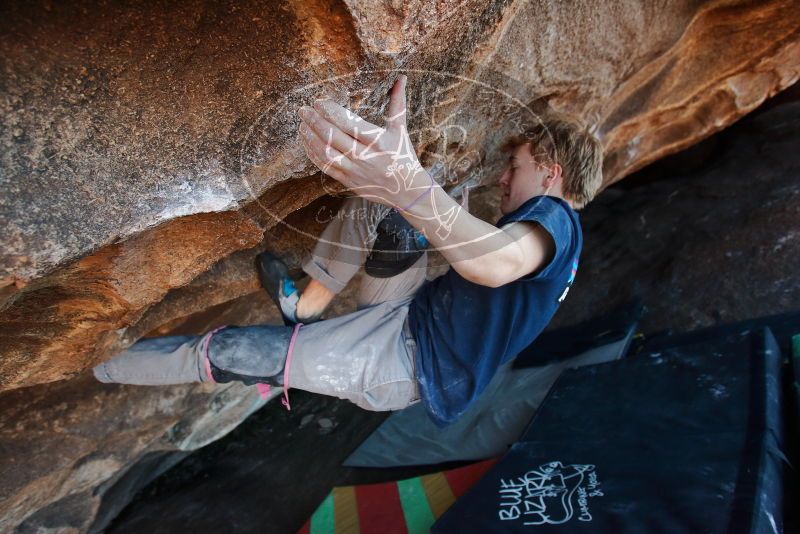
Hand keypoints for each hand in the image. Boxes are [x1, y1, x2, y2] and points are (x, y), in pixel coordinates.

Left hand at [298, 75, 433, 207]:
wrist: (407, 191)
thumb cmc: (404, 157)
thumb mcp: (401, 130)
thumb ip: (398, 102)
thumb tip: (401, 77)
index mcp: (378, 141)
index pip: (349, 123)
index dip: (331, 111)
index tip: (319, 101)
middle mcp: (365, 156)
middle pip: (333, 137)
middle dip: (315, 121)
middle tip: (303, 110)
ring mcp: (355, 171)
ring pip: (326, 153)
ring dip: (310, 138)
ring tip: (302, 124)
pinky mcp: (348, 182)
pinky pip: (326, 167)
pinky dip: (314, 154)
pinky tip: (306, 142)